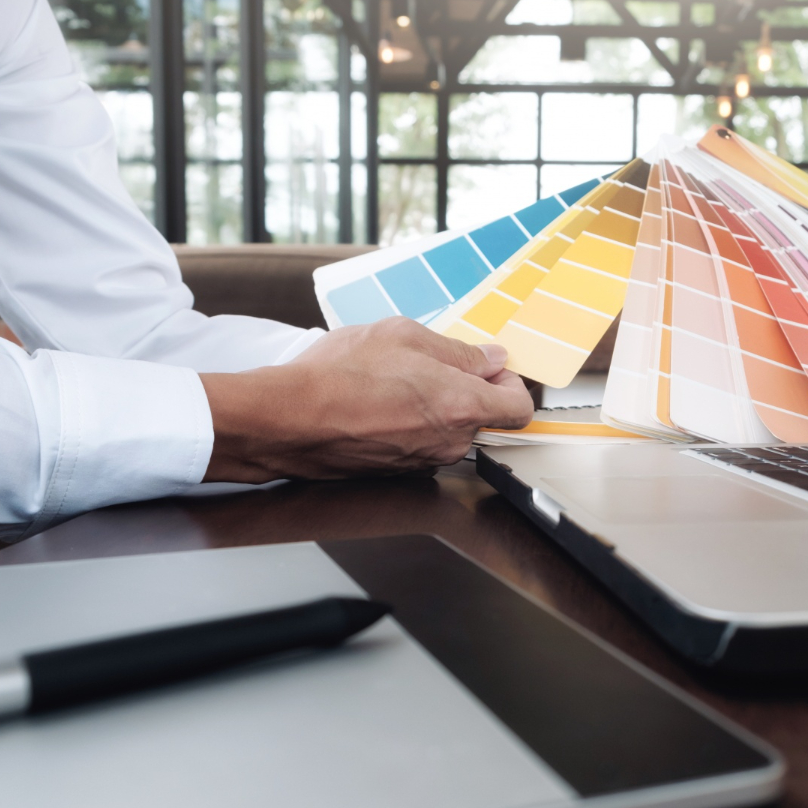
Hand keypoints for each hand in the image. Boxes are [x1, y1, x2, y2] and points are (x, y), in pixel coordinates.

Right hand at [199, 317, 533, 482]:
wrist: (289, 420)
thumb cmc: (341, 376)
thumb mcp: (403, 336)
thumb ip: (457, 349)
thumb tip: (488, 357)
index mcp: (463, 406)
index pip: (518, 407)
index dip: (509, 382)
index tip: (491, 368)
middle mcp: (450, 442)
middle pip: (480, 416)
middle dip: (464, 388)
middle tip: (428, 363)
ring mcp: (423, 461)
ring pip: (445, 429)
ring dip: (431, 406)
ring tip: (393, 380)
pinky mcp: (396, 471)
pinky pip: (416, 443)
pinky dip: (406, 424)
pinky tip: (376, 403)